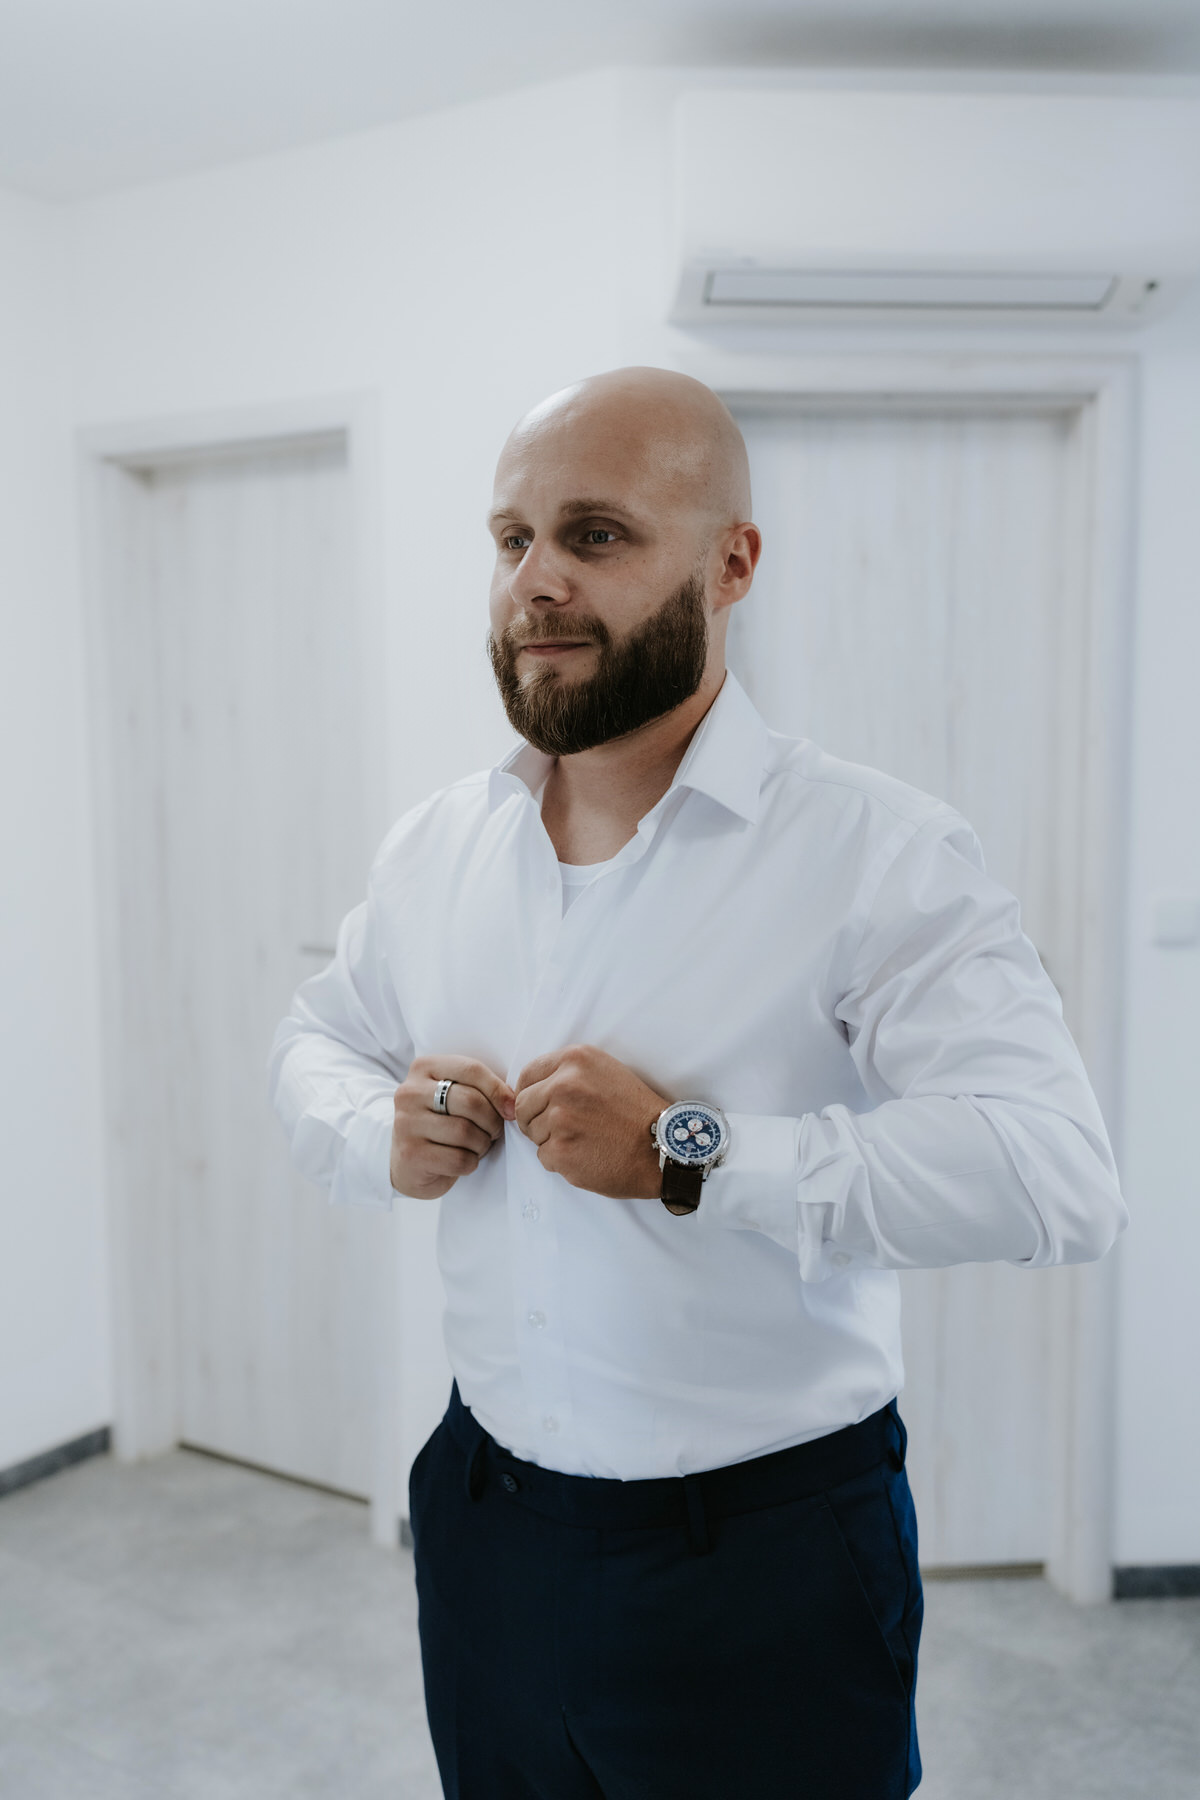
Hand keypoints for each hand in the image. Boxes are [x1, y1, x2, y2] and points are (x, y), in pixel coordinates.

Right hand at [391, 1055, 515, 1199]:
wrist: (408, 1162)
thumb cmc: (441, 1123)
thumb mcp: (455, 1095)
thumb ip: (479, 1088)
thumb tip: (512, 1102)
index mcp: (424, 1068)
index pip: (471, 1070)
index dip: (498, 1090)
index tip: (511, 1109)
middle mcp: (409, 1092)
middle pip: (470, 1102)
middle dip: (492, 1121)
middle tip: (493, 1131)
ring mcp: (406, 1123)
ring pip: (465, 1133)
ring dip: (482, 1144)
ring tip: (477, 1145)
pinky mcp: (410, 1154)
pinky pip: (458, 1159)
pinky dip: (470, 1162)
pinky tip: (463, 1159)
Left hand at [514, 1044, 666, 1199]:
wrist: (663, 1146)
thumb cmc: (635, 1112)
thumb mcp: (604, 1072)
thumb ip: (566, 1073)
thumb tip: (529, 1088)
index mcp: (575, 1060)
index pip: (526, 1076)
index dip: (532, 1095)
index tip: (542, 1106)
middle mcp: (564, 1085)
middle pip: (522, 1107)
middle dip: (536, 1120)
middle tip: (567, 1128)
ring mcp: (561, 1119)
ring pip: (532, 1134)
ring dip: (551, 1141)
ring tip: (585, 1140)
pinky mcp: (561, 1151)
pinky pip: (543, 1158)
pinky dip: (561, 1161)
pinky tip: (587, 1155)